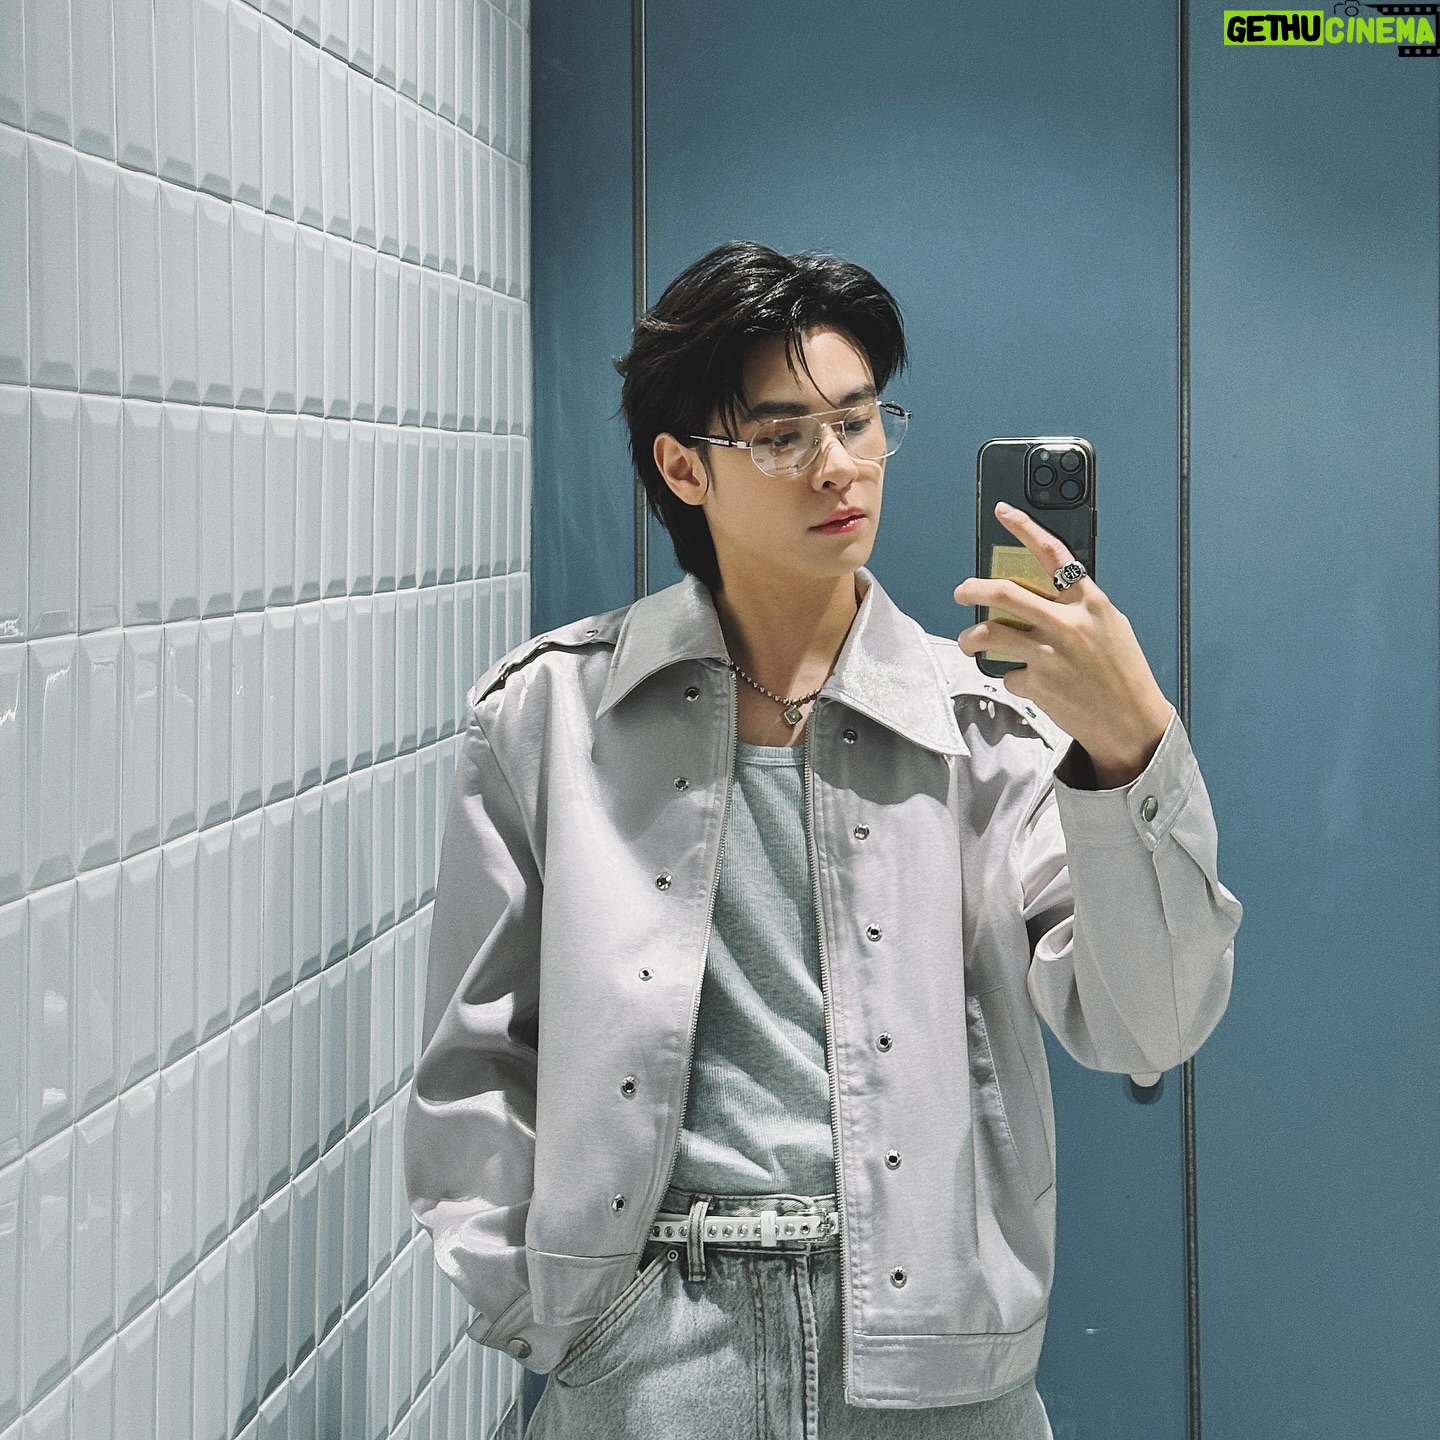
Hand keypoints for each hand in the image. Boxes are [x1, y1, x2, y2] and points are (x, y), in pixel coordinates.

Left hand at [953, 502, 1174, 788]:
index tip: (1003, 513)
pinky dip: (1009, 676)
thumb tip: (1039, 593)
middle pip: (1005, 593)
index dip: (1024, 528)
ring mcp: (1050, 654)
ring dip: (969, 637)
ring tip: (967, 642)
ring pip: (990, 633)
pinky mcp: (1037, 683)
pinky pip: (1007, 673)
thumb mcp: (1109, 627)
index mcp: (1089, 603)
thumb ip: (1076, 607)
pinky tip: (1021, 680)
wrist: (1131, 722)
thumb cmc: (1121, 673)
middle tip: (962, 592)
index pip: (1054, 554)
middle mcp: (1067, 623)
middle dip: (973, 589)